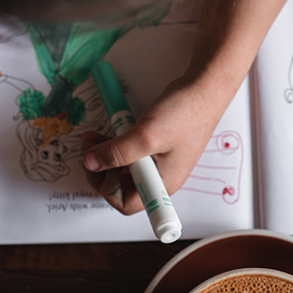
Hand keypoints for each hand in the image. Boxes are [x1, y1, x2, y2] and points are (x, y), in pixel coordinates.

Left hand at [80, 74, 221, 214]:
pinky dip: (112, 146)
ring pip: (121, 168)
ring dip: (103, 156)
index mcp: (161, 183)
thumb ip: (116, 152)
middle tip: (88, 152)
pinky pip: (128, 153)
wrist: (204, 88)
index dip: (107, 190)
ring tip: (89, 140)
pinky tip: (101, 135)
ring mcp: (156, 161)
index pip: (127, 204)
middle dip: (100, 170)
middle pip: (121, 186)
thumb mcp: (146, 136)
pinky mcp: (154, 146)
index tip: (96, 168)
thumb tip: (90, 163)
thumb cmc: (185, 114)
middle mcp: (158, 177)